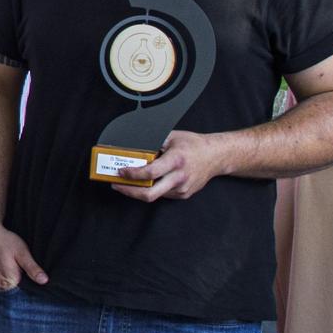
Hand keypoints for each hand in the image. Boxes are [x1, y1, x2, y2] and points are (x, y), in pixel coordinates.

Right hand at [0, 220, 46, 291]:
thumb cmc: (3, 241)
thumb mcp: (22, 253)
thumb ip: (32, 269)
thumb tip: (44, 281)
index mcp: (9, 282)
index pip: (26, 288)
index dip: (30, 278)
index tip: (26, 265)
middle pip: (17, 288)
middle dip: (21, 278)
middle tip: (17, 261)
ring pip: (9, 285)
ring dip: (12, 276)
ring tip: (10, 261)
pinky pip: (1, 282)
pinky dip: (5, 275)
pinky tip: (5, 263)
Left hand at [111, 130, 226, 201]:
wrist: (216, 156)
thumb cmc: (192, 144)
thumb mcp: (171, 137)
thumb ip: (152, 141)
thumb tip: (131, 144)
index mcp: (176, 160)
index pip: (150, 172)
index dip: (132, 174)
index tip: (121, 171)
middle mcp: (180, 177)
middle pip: (150, 194)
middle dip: (128, 191)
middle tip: (116, 184)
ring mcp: (183, 188)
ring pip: (154, 195)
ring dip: (137, 191)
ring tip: (125, 182)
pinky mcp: (184, 194)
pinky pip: (162, 194)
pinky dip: (151, 189)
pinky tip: (144, 182)